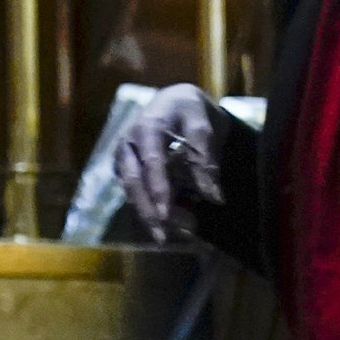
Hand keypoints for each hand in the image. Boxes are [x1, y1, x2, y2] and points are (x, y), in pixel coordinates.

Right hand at [116, 84, 223, 239]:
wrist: (175, 102)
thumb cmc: (190, 111)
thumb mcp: (203, 125)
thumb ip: (206, 159)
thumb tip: (215, 198)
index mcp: (146, 127)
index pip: (151, 162)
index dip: (158, 189)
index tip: (165, 214)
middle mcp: (128, 144)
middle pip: (133, 183)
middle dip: (148, 211)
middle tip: (164, 237)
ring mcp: (124, 159)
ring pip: (133, 193)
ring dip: (154, 215)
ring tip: (185, 232)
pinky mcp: (127, 171)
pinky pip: (138, 194)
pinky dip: (156, 210)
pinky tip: (179, 224)